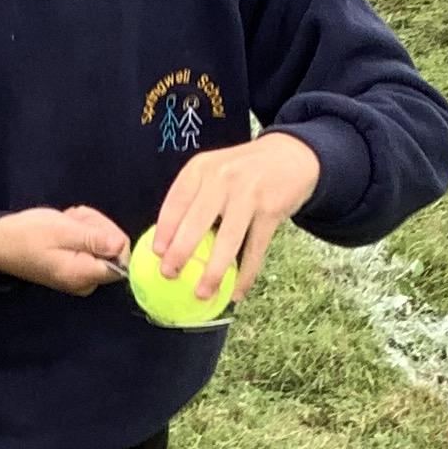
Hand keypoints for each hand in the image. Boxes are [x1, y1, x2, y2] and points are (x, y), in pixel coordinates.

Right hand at [0, 204, 129, 294]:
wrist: (1, 244)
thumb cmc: (27, 235)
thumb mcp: (62, 230)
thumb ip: (94, 239)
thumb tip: (122, 246)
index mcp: (84, 275)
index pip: (122, 259)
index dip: (112, 236)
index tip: (88, 227)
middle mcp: (88, 282)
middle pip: (115, 249)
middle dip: (97, 227)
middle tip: (71, 221)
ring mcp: (84, 277)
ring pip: (105, 243)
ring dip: (88, 226)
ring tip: (66, 224)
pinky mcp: (80, 268)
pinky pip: (94, 245)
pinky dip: (83, 231)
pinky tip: (66, 228)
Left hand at [149, 131, 322, 305]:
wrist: (290, 155)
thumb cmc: (243, 171)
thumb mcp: (214, 170)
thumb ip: (194, 197)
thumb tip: (170, 242)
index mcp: (201, 168)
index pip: (176, 201)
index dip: (164, 229)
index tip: (156, 253)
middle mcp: (222, 178)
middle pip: (196, 222)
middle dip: (180, 253)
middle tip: (169, 275)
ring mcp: (249, 194)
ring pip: (227, 240)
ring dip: (213, 272)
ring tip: (202, 293)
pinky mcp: (272, 210)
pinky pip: (255, 248)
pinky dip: (246, 274)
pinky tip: (237, 291)